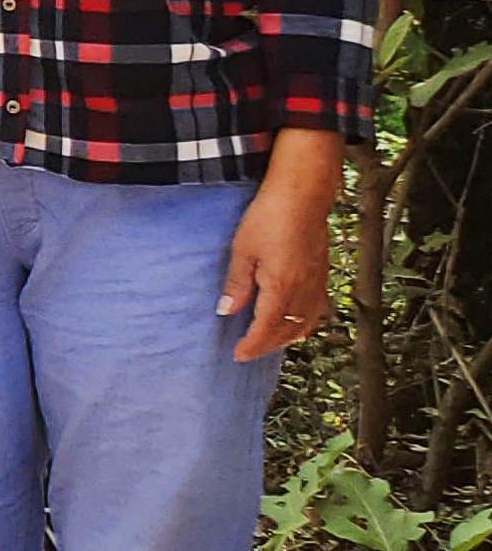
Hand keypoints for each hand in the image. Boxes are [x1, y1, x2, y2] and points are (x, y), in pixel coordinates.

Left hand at [223, 133, 339, 361]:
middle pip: (287, 330)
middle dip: (268, 345)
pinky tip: (295, 319)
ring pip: (306, 323)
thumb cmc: (269, 218)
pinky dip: (305, 321)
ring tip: (270, 340)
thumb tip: (227, 310)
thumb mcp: (242, 251)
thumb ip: (237, 284)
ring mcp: (317, 282)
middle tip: (249, 350)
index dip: (252, 346)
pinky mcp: (323, 273)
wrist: (302, 195)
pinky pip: (318, 309)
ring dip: (287, 337)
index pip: (266, 329)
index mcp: (281, 287)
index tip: (238, 355)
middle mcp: (304, 290)